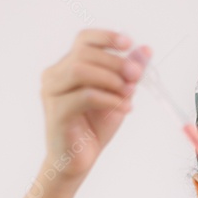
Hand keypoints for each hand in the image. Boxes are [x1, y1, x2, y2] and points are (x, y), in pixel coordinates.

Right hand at [39, 29, 149, 185]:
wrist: (78, 160)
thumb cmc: (93, 127)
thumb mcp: (118, 95)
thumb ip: (128, 73)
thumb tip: (146, 50)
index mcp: (67, 67)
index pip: (83, 39)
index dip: (106, 37)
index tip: (128, 43)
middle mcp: (55, 76)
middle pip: (84, 53)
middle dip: (115, 62)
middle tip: (137, 76)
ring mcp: (52, 93)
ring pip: (80, 70)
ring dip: (110, 79)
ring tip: (129, 93)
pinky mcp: (56, 112)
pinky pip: (85, 96)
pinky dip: (109, 99)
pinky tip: (125, 108)